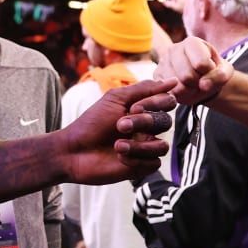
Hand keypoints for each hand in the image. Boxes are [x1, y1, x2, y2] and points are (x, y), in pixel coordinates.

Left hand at [57, 78, 174, 184]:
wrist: (74, 151)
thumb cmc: (91, 123)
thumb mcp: (116, 99)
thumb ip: (144, 89)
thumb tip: (173, 81)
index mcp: (142, 110)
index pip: (167, 102)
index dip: (155, 104)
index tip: (133, 107)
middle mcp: (146, 129)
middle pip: (165, 123)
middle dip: (143, 123)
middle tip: (120, 126)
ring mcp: (144, 148)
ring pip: (162, 147)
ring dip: (139, 146)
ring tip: (117, 145)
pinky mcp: (141, 167)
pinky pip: (154, 163)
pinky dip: (137, 160)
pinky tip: (119, 157)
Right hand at [155, 36, 232, 106]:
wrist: (202, 79)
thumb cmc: (213, 72)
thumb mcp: (224, 72)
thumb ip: (219, 76)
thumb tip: (203, 85)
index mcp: (192, 42)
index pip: (201, 63)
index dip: (210, 73)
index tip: (210, 71)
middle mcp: (173, 49)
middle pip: (187, 76)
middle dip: (198, 84)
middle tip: (200, 80)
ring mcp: (162, 63)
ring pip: (176, 86)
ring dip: (189, 90)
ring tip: (192, 84)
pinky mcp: (156, 77)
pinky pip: (168, 92)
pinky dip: (180, 95)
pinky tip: (183, 88)